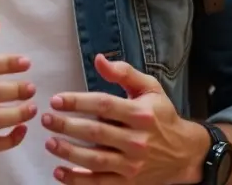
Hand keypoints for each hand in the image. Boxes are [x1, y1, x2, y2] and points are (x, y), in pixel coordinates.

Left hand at [43, 54, 209, 183]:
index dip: (77, 102)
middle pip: (95, 133)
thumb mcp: (149, 88)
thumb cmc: (162, 115)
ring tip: (49, 143)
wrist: (185, 153)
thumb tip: (99, 59)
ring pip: (95, 161)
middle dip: (66, 126)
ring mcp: (133, 165)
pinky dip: (78, 180)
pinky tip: (60, 172)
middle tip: (46, 119)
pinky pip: (99, 184)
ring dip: (68, 152)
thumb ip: (124, 72)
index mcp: (141, 114)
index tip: (56, 100)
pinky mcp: (129, 183)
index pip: (103, 105)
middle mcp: (137, 141)